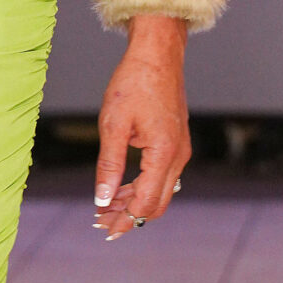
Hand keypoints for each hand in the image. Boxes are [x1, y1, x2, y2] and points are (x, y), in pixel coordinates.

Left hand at [94, 15, 190, 239]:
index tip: (103, 228)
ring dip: (134, 202)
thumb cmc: (133, 82)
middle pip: (157, 203)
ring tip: (105, 207)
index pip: (146, 201)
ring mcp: (180, 149)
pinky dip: (142, 186)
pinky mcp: (176, 142)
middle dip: (130, 217)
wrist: (157, 54)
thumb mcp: (113, 125)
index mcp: (164, 152)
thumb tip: (103, 199)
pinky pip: (162, 175)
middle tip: (102, 223)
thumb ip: (109, 165)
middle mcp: (178, 155)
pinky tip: (120, 187)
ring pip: (160, 191)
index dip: (124, 219)